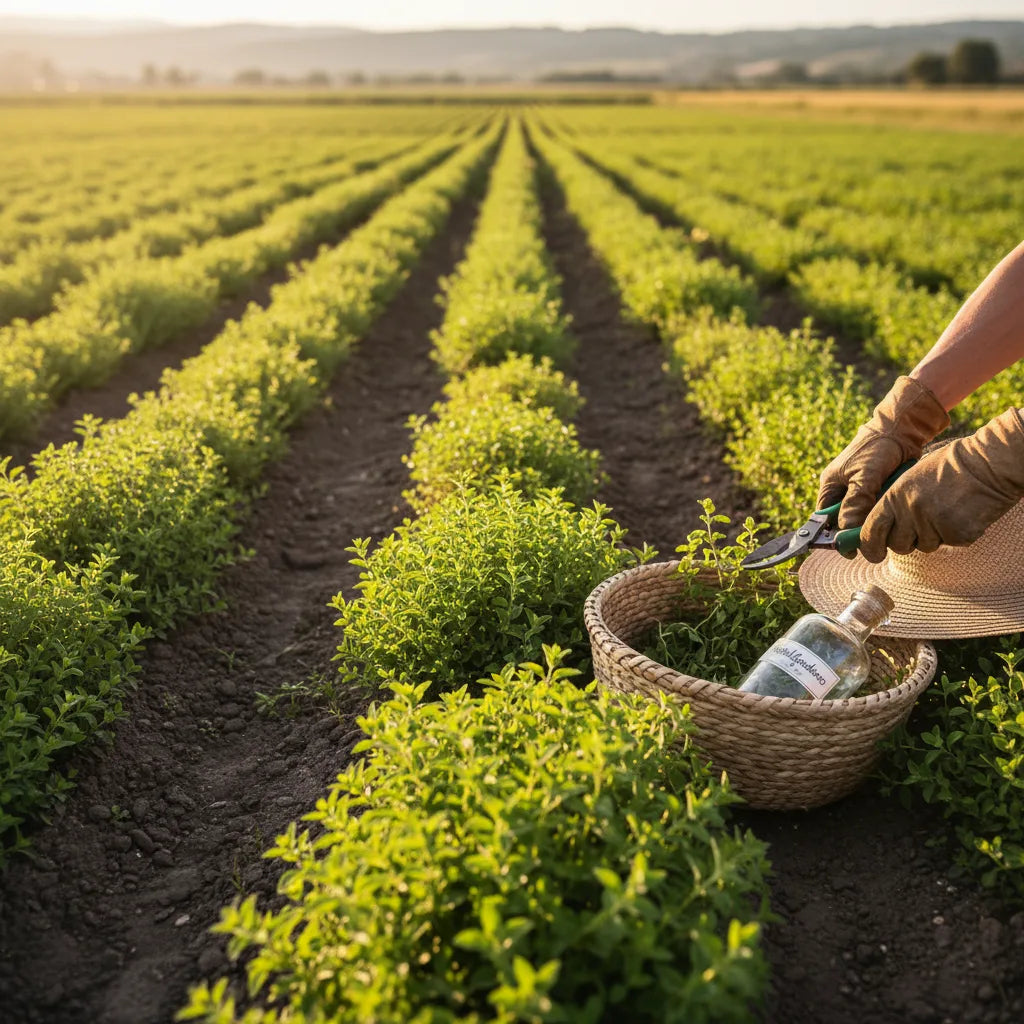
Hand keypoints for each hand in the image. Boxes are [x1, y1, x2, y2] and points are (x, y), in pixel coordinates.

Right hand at [817, 376, 949, 530]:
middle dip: (857, 530)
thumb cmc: (878, 448)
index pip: (823, 520)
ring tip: (886, 523)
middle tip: (873, 538)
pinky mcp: (877, 493)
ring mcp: (860, 493)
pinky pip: (876, 511)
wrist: (902, 430)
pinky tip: (894, 515)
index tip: (847, 549)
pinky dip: (884, 515)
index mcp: (830, 486)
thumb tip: (846, 530)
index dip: (832, 536)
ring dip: (872, 522)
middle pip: (844, 522)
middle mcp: (842, 492)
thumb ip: (855, 502)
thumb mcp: (864, 475)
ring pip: (862, 519)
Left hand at [859, 408, 1023, 562]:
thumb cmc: (948, 467)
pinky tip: (960, 513)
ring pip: (924, 546)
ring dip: (931, 536)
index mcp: (895, 497)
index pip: (871, 532)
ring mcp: (935, 524)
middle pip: (897, 546)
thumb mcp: (910, 478)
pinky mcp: (958, 534)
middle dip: (904, 542)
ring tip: (944, 511)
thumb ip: (893, 502)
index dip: (869, 546)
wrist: (987, 464)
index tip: (872, 553)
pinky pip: (948, 543)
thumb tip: (880, 526)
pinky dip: (953, 534)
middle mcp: (911, 512)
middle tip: (917, 528)